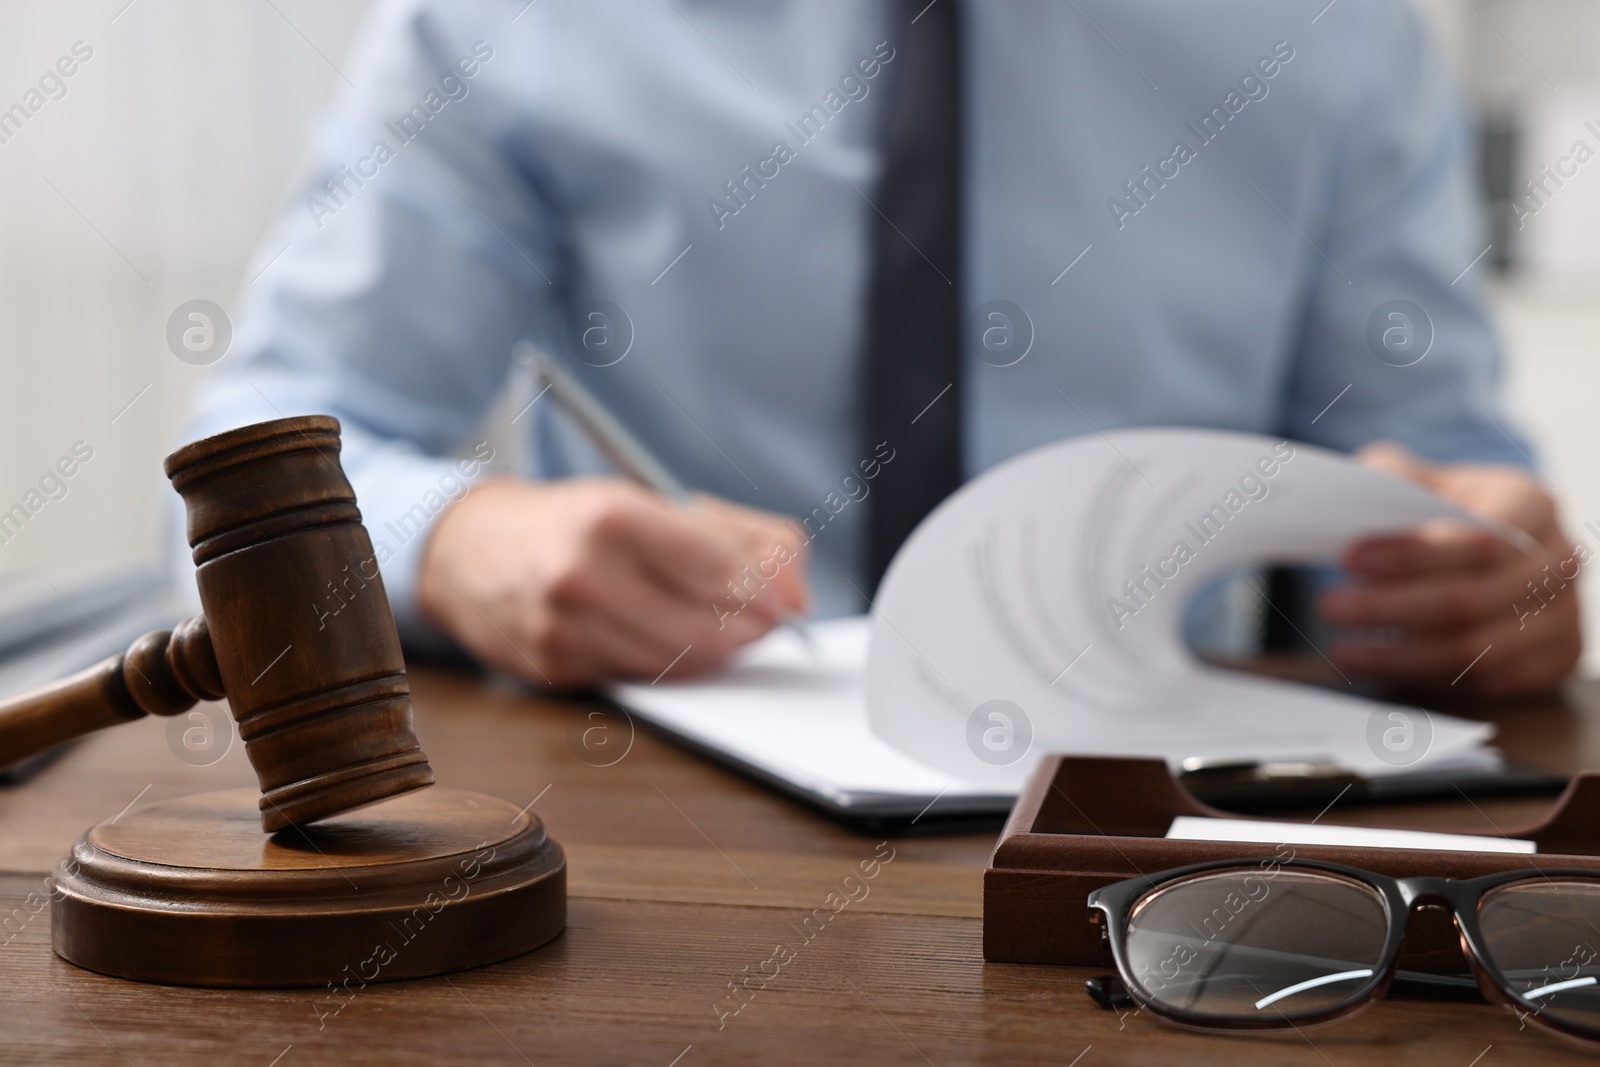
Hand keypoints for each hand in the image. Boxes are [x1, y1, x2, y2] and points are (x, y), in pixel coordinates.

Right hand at [417, 477, 808, 686]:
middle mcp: (581, 574)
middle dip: (749, 629)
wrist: (470, 550)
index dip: (765, 589)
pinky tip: (667, 636)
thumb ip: (740, 535)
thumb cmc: (573, 520)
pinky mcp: (554, 670)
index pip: (719, 568)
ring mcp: (564, 629)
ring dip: (714, 650)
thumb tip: (797, 590)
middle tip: (765, 620)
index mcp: (611, 516)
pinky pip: (639, 678)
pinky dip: (667, 663)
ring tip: (721, 625)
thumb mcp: (652, 498)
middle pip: (703, 628)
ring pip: (676, 663)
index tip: (785, 597)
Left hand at [1318, 442, 1581, 697]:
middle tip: (1331, 607)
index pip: (1476, 539)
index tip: (1349, 561)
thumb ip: (1389, 479)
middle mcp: (1558, 560)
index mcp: (1531, 503)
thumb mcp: (1417, 479)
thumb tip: (1354, 498)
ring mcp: (1565, 612)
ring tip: (1345, 649)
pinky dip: (1429, 677)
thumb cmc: (1441, 510)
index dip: (1411, 556)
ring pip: (1475, 650)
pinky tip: (1382, 665)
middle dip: (1388, 608)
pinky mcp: (1556, 656)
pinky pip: (1488, 681)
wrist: (1483, 544)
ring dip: (1399, 655)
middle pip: (1468, 600)